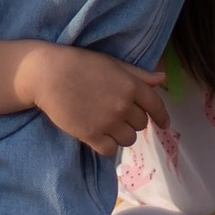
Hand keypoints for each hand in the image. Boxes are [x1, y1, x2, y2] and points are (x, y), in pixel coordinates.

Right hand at [15, 43, 169, 156]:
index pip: (156, 106)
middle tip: (118, 113)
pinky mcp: (91, 136)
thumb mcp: (113, 64)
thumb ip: (138, 75)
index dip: (162, 117)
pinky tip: (99, 135)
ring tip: (108, 124)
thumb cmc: (81, 64)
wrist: (49, 75)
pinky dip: (108, 145)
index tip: (164, 124)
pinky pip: (110, 150)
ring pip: (129, 139)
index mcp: (131, 85)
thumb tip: (162, 80)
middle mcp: (123, 106)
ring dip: (122, 134)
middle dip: (133, 120)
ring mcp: (108, 122)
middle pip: (141, 124)